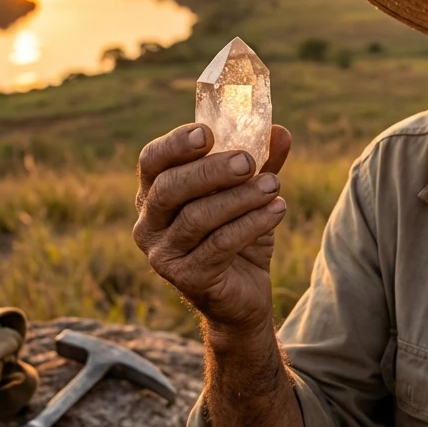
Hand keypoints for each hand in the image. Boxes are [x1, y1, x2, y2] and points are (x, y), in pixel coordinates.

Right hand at [133, 123, 291, 333]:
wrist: (243, 295)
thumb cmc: (238, 235)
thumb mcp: (248, 193)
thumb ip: (261, 162)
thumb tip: (279, 131)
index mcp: (153, 194)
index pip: (151, 161)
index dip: (175, 144)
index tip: (208, 133)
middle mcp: (148, 224)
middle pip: (169, 188)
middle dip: (211, 171)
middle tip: (248, 161)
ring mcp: (163, 254)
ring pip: (197, 217)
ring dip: (239, 198)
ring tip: (274, 185)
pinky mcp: (186, 279)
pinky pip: (219, 245)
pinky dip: (251, 224)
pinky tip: (277, 210)